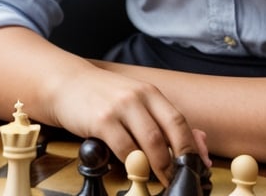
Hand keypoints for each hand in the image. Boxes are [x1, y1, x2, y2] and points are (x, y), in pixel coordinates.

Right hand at [51, 64, 204, 185]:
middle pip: (168, 132)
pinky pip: (124, 148)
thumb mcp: (135, 101)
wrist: (67, 84)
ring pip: (149, 142)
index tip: (196, 167)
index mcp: (150, 93)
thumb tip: (197, 142)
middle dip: (177, 162)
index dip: (191, 147)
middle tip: (179, 179)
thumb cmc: (103, 97)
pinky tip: (134, 172)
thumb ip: (162, 120)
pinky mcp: (102, 120)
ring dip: (158, 167)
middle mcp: (138, 96)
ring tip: (161, 180)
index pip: (179, 121)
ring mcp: (120, 107)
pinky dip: (133, 165)